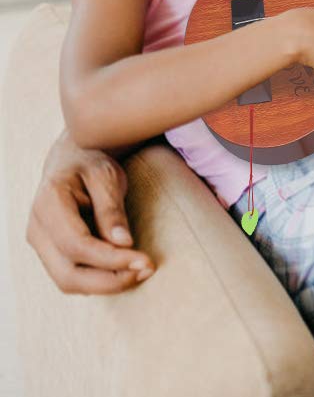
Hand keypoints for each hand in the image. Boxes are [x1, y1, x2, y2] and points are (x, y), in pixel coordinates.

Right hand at [25, 131, 154, 293]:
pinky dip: (99, 279)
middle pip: (68, 274)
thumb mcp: (106, 175)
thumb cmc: (91, 163)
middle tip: (146, 271)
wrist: (73, 158)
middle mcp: (37, 229)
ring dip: (106, 284)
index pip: (76, 245)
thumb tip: (124, 244)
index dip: (110, 259)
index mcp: (48, 204)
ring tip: (141, 272)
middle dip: (109, 280)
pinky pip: (72, 276)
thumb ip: (111, 209)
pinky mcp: (51, 253)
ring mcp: (40, 244)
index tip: (144, 261)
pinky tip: (127, 270)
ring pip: (68, 281)